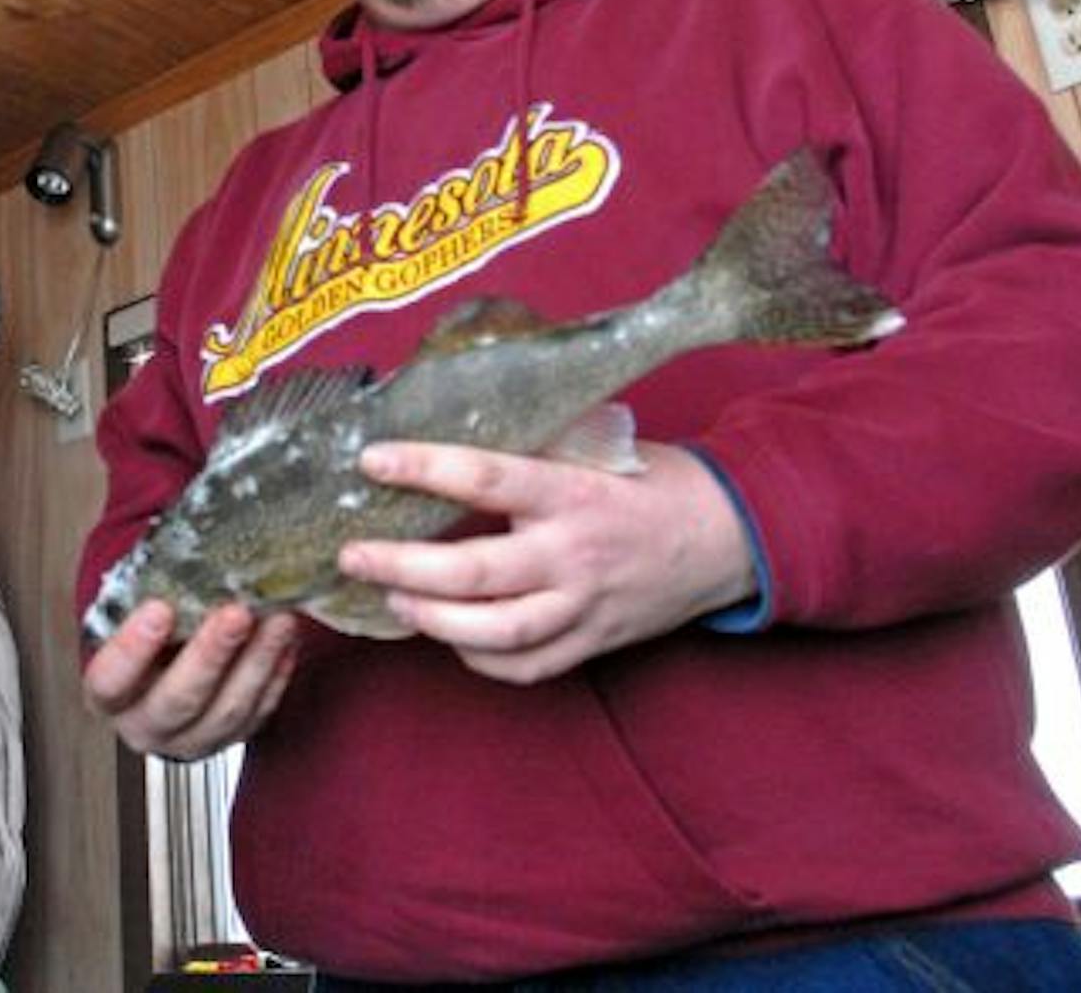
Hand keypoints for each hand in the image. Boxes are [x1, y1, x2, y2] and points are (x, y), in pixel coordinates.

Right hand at [80, 599, 299, 760]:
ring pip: (227, 711)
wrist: (173, 660)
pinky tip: (286, 640)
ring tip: (278, 619)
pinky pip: (260, 712)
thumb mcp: (140, 609)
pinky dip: (276, 674)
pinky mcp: (234, 736)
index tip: (159, 608)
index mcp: (111, 693)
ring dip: (257, 661)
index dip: (132, 649)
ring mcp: (193, 739)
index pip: (110, 680)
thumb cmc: (156, 626)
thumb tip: (187, 549)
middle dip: (210, 655)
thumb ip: (154, 591)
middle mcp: (146, 725)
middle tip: (235, 613)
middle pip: (176, 701)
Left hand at [343, 440, 755, 683]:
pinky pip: (525, 665)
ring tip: (392, 597)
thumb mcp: (598, 447)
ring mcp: (584, 605)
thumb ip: (535, 443)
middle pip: (474, 572)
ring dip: (432, 619)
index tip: (372, 461)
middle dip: (402, 564)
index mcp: (572, 491)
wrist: (728, 538)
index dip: (423, 469)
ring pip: (495, 630)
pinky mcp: (592, 642)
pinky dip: (479, 657)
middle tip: (352, 553)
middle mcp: (574, 553)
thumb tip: (455, 415)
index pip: (485, 478)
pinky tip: (447, 636)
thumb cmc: (653, 482)